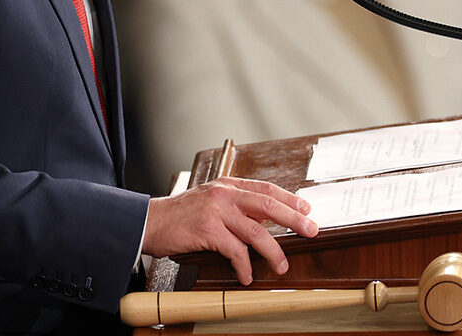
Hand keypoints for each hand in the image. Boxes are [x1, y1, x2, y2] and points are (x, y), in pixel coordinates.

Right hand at [142, 177, 318, 285]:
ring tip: (282, 266)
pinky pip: (235, 251)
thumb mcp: (209, 201)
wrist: (150, 221)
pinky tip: (247, 276)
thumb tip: (261, 220)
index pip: (265, 188)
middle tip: (312, 230)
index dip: (289, 198)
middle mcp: (224, 194)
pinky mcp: (208, 229)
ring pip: (256, 231)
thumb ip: (232, 206)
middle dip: (294, 219)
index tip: (306, 208)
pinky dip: (244, 266)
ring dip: (273, 251)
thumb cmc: (180, 215)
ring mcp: (216, 211)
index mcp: (227, 185)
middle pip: (268, 205)